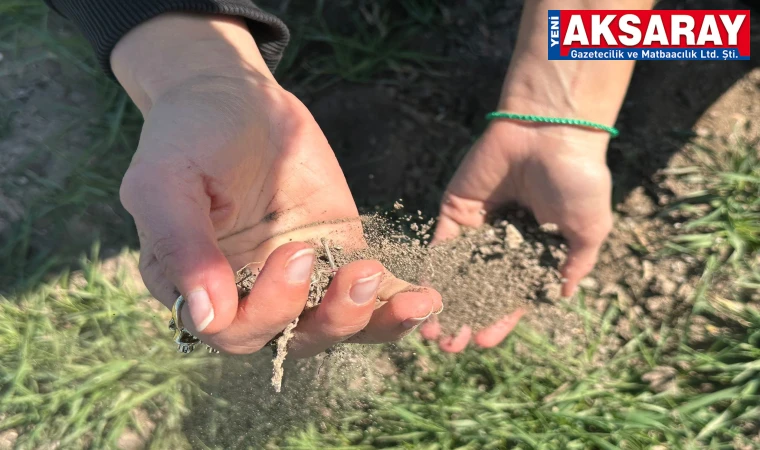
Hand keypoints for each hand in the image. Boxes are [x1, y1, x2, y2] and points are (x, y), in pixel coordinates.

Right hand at [113, 14, 440, 356]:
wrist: (238, 98)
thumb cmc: (190, 134)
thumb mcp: (165, 180)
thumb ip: (181, 244)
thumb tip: (204, 318)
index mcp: (197, 287)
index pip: (232, 331)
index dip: (266, 311)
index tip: (291, 256)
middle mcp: (249, 294)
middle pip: (292, 340)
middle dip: (328, 317)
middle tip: (351, 267)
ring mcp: (300, 280)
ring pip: (337, 327)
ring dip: (371, 320)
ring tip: (409, 299)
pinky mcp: (339, 258)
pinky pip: (370, 297)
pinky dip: (398, 305)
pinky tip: (427, 298)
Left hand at [422, 119, 612, 351]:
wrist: (550, 132)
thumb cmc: (578, 180)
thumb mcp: (589, 230)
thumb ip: (575, 264)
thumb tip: (562, 295)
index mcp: (534, 251)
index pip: (513, 295)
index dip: (500, 320)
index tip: (484, 343)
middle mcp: (503, 243)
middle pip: (480, 289)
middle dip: (465, 317)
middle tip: (450, 346)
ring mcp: (478, 227)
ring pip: (456, 273)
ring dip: (444, 301)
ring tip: (431, 331)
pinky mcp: (456, 210)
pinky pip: (441, 244)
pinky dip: (432, 270)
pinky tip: (423, 295)